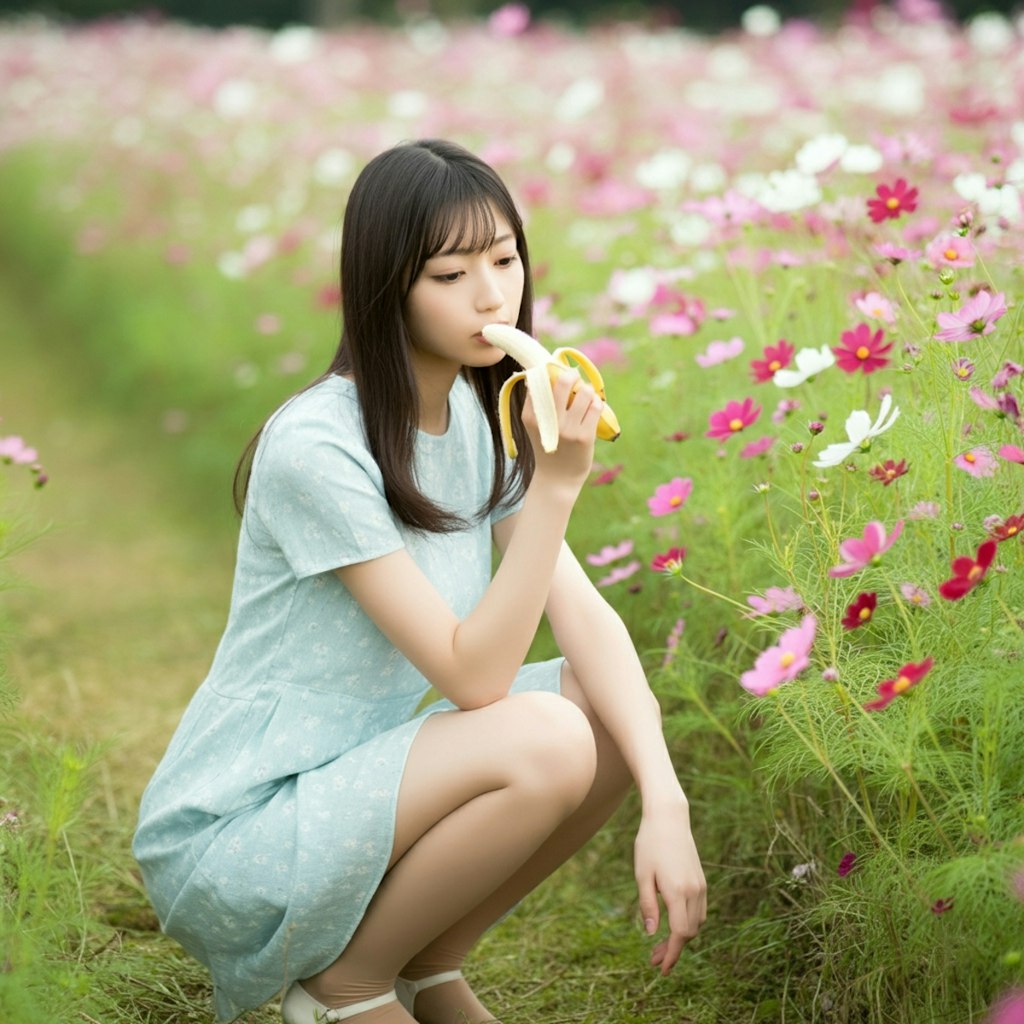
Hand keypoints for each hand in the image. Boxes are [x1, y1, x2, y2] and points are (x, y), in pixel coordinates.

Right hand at [523, 368, 602, 486]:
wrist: (558, 478)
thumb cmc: (548, 446)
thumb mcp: (534, 425)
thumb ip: (536, 402)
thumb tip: (541, 372)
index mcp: (530, 415)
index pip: (540, 380)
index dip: (551, 372)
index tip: (557, 376)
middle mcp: (548, 421)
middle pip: (564, 381)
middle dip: (572, 375)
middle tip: (574, 380)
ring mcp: (567, 429)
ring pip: (585, 392)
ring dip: (587, 390)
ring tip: (585, 398)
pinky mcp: (584, 436)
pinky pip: (596, 406)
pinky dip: (597, 402)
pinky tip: (593, 407)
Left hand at [634, 802, 706, 974]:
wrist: (669, 818)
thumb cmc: (649, 844)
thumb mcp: (642, 875)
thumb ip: (648, 905)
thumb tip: (653, 934)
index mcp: (678, 891)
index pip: (680, 934)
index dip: (672, 954)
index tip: (661, 969)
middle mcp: (694, 891)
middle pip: (690, 933)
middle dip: (674, 950)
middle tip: (653, 959)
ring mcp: (701, 885)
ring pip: (697, 923)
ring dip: (682, 938)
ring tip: (660, 945)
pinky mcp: (702, 881)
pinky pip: (699, 910)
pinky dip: (688, 923)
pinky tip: (673, 925)